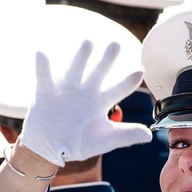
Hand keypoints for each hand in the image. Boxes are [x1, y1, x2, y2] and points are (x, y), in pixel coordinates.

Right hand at [18, 40, 152, 166]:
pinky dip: (42, 67)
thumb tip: (149, 136)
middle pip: (98, 74)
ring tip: (88, 42)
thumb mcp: (104, 140)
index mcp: (99, 103)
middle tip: (116, 45)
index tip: (141, 70)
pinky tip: (42, 54)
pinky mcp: (46, 94)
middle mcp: (84, 93)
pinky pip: (44, 79)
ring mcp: (66, 92)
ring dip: (81, 58)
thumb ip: (125, 136)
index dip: (128, 81)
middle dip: (106, 61)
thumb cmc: (78, 144)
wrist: (49, 149)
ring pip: (75, 71)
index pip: (117, 90)